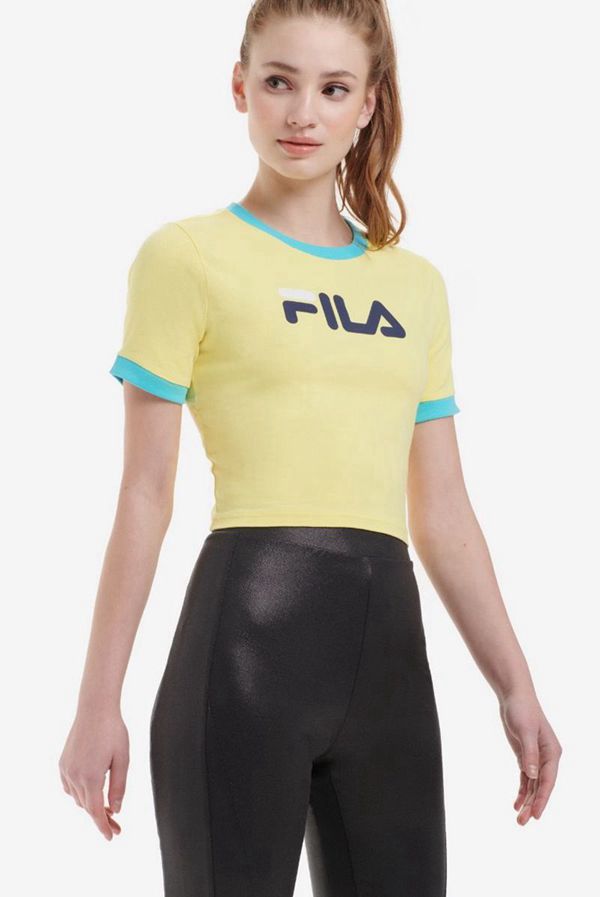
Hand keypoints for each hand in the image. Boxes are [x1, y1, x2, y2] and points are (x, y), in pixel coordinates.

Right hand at [58, 708, 129, 840]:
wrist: (95, 709)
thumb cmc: (113, 731)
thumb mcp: (122, 759)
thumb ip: (119, 786)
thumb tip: (116, 809)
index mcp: (91, 777)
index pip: (95, 811)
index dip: (103, 826)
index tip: (112, 836)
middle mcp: (75, 776)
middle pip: (87, 807)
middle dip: (101, 817)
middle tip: (116, 824)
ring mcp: (66, 769)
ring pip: (77, 798)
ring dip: (90, 804)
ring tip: (106, 807)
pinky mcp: (62, 763)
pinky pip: (69, 787)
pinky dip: (79, 793)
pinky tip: (90, 791)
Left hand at [498, 688, 561, 823]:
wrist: (514, 697)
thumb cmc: (522, 710)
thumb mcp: (525, 731)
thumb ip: (529, 754)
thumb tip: (532, 776)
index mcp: (552, 752)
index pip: (548, 781)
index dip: (542, 798)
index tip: (536, 814)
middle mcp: (547, 758)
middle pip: (541, 786)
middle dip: (533, 804)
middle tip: (522, 822)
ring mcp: (536, 758)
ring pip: (533, 785)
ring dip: (526, 801)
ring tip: (519, 819)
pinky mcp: (526, 757)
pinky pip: (526, 779)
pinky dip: (522, 791)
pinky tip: (516, 804)